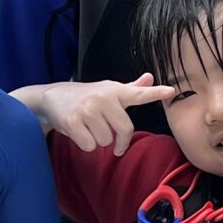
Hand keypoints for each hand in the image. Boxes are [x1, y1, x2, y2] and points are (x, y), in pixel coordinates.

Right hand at [38, 74, 174, 155]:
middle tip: (112, 139)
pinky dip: (85, 144)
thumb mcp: (109, 90)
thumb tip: (150, 78)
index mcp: (115, 91)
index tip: (171, 91)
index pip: (139, 93)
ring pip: (105, 141)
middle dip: (118, 140)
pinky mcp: (73, 121)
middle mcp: (102, 98)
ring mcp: (87, 109)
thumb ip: (131, 89)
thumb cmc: (86, 96)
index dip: (155, 93)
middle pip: (124, 130)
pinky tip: (78, 132)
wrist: (51, 97)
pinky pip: (90, 145)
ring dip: (98, 140)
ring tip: (88, 127)